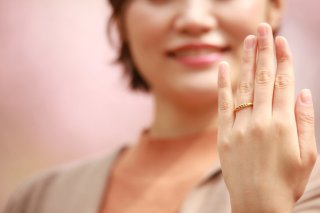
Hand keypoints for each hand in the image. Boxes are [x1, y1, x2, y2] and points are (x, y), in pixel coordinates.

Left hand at [217, 23, 316, 212]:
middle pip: (264, 78)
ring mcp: (240, 126)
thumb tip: (305, 92)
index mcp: (284, 124)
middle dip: (265, 51)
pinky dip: (223, 83)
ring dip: (248, 61)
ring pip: (245, 86)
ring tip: (250, 39)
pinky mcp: (224, 134)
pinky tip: (224, 65)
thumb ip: (306, 121)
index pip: (284, 83)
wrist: (258, 204)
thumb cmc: (286, 181)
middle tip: (264, 28)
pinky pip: (223, 104)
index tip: (281, 41)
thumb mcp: (307, 154)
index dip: (284, 59)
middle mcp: (261, 121)